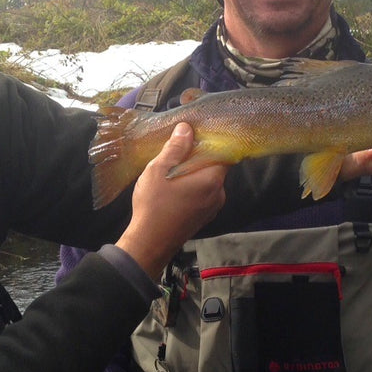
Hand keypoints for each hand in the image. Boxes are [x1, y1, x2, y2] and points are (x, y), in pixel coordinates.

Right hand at [116, 123, 226, 278]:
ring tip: (172, 171)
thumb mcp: (160, 169)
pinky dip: (192, 189)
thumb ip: (176, 147)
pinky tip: (173, 188)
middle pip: (214, 168)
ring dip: (193, 175)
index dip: (210, 143)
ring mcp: (212, 208)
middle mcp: (219, 194)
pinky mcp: (203, 218)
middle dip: (198, 158)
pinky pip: (202, 196)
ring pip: (207, 183)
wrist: (149, 243)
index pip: (223, 153)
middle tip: (177, 153)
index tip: (195, 136)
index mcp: (213, 180)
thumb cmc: (154, 204)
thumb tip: (186, 129)